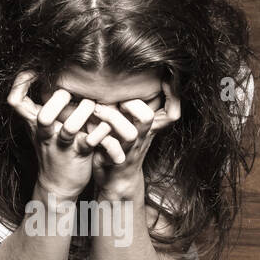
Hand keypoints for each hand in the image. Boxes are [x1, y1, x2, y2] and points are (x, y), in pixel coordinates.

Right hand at [7, 70, 127, 199]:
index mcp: (34, 122)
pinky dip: (102, 130)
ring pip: (71, 128)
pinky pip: (92, 141)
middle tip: (69, 93)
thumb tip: (47, 74)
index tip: (35, 72)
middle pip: (43, 116)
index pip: (16, 101)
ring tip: (92, 105)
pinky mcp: (80, 153)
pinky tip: (107, 123)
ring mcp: (63, 144)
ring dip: (84, 112)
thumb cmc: (52, 147)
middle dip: (58, 100)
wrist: (58, 184)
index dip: (21, 83)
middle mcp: (46, 133)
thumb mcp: (40, 127)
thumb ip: (40, 105)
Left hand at [89, 80, 180, 197]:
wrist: (116, 179)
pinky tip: (88, 130)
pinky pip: (110, 149)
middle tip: (116, 98)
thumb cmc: (120, 144)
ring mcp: (129, 149)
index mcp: (147, 127)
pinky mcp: (115, 160)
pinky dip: (99, 138)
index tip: (157, 81)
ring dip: (112, 118)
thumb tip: (129, 80)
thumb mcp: (131, 125)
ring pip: (130, 133)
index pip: (171, 112)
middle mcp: (141, 137)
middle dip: (132, 103)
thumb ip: (132, 108)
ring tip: (96, 109)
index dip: (170, 96)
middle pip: (147, 117)